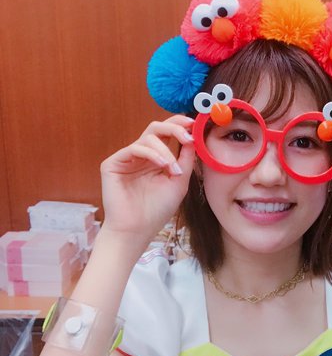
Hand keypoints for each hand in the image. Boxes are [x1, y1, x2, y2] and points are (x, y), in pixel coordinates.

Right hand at [100, 115, 195, 242]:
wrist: (137, 230)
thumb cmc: (157, 210)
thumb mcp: (179, 181)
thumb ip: (186, 159)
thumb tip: (193, 138)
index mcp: (157, 158)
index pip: (167, 134)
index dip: (180, 125)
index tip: (195, 125)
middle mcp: (142, 155)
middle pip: (157, 128)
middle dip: (175, 128)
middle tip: (188, 136)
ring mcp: (127, 158)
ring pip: (148, 137)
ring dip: (166, 151)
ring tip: (173, 170)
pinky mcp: (113, 163)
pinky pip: (134, 148)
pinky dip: (152, 154)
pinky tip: (162, 166)